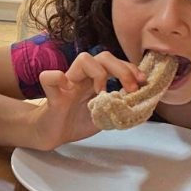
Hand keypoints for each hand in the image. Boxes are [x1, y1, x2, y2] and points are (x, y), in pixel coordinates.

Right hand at [31, 51, 145, 149]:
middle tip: (131, 89)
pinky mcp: (52, 95)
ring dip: (99, 73)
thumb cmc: (77, 122)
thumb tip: (141, 104)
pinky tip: (67, 90)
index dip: (130, 68)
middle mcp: (83, 77)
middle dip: (122, 69)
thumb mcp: (105, 115)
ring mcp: (67, 84)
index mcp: (96, 80)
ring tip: (101, 93)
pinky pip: (48, 77)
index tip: (142, 82)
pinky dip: (57, 78)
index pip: (115, 63)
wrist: (53, 134)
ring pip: (83, 59)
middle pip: (103, 56)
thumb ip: (119, 107)